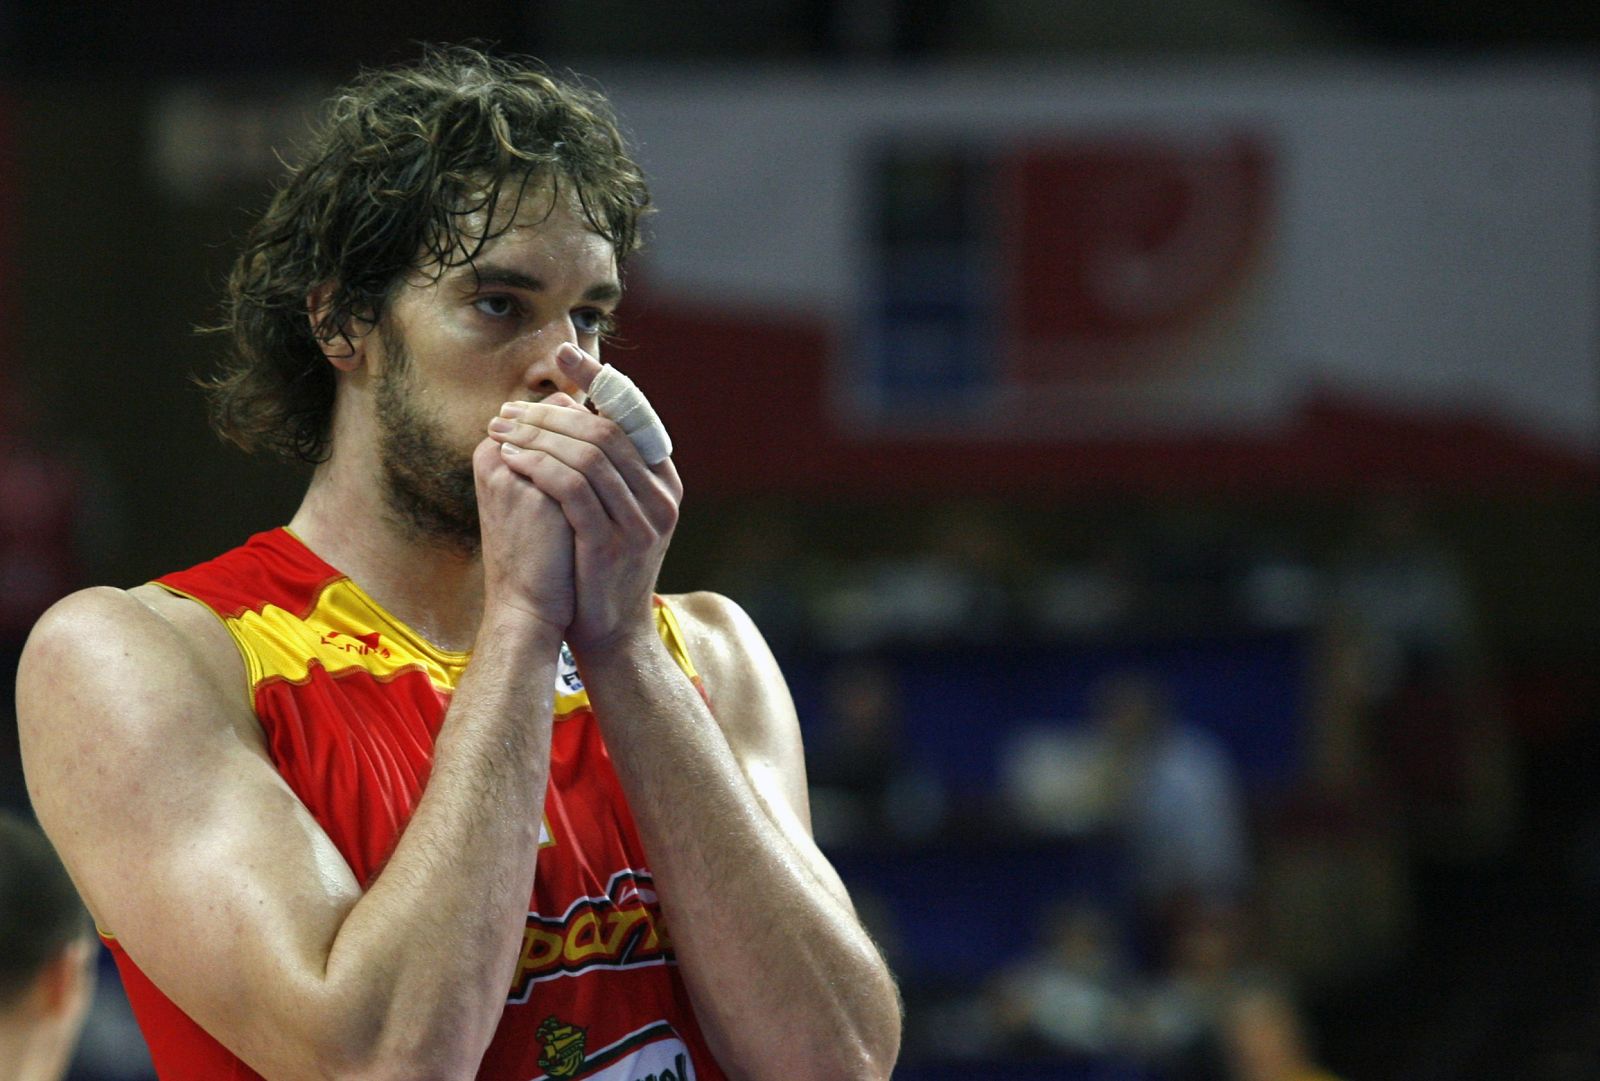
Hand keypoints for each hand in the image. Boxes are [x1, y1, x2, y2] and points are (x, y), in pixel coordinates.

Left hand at [486, 345, 682, 653]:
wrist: (610, 635)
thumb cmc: (599, 568)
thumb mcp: (612, 511)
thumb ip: (604, 467)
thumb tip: (573, 409)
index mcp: (663, 481)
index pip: (633, 412)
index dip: (598, 379)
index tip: (561, 354)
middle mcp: (660, 495)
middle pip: (605, 428)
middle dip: (550, 412)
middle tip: (508, 408)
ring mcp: (641, 520)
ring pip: (589, 453)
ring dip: (538, 435)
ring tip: (500, 430)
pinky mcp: (612, 542)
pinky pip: (572, 488)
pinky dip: (539, 465)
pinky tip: (510, 458)